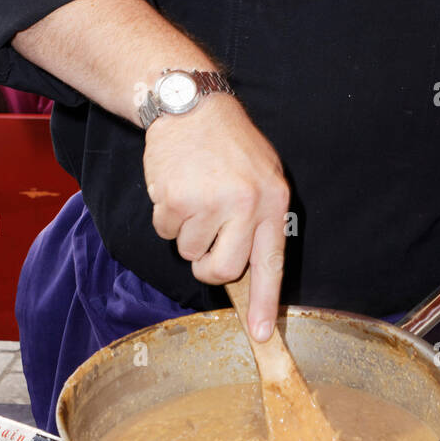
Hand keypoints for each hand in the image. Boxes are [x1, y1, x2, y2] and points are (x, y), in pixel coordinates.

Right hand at [143, 95, 289, 340]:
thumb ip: (260, 218)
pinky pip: (166, 231)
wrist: (191, 105)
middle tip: (206, 239)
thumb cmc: (229, 145)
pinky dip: (166, 214)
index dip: (263, 303)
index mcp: (273, 200)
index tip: (259, 335)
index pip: (271, 262)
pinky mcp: (176, 199)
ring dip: (186, 230)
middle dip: (208, 265)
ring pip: (189, 251)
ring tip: (195, 192)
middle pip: (223, 269)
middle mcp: (245, 204)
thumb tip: (250, 272)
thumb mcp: (262, 174)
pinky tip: (177, 185)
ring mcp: (210, 202)